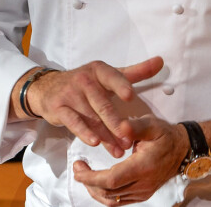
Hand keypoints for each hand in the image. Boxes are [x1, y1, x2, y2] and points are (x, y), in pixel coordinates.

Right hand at [26, 57, 163, 157]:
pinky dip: (84, 133)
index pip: (112, 77)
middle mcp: (84, 80)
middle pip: (103, 103)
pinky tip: (95, 143)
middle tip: (130, 140)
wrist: (49, 88)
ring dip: (106, 135)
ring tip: (119, 150)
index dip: (120, 85)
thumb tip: (161, 61)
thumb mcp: (110, 74)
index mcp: (99, 70)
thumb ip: (136, 72)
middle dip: (116, 123)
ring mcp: (70, 94)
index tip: (130, 96)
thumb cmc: (87, 82)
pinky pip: (74, 122)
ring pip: (91, 117)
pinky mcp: (59, 108)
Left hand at [73, 115, 188, 204]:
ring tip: (85, 175)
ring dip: (95, 190)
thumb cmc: (165, 135)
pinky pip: (119, 201)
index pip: (112, 180)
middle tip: (78, 168)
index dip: (91, 178)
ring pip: (112, 201)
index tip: (78, 169)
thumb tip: (120, 126)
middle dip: (89, 183)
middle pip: (109, 193)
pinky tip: (98, 182)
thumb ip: (134, 127)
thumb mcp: (151, 125)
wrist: (183, 150)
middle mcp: (143, 184)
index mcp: (143, 167)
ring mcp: (143, 192)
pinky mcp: (143, 195)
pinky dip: (105, 194)